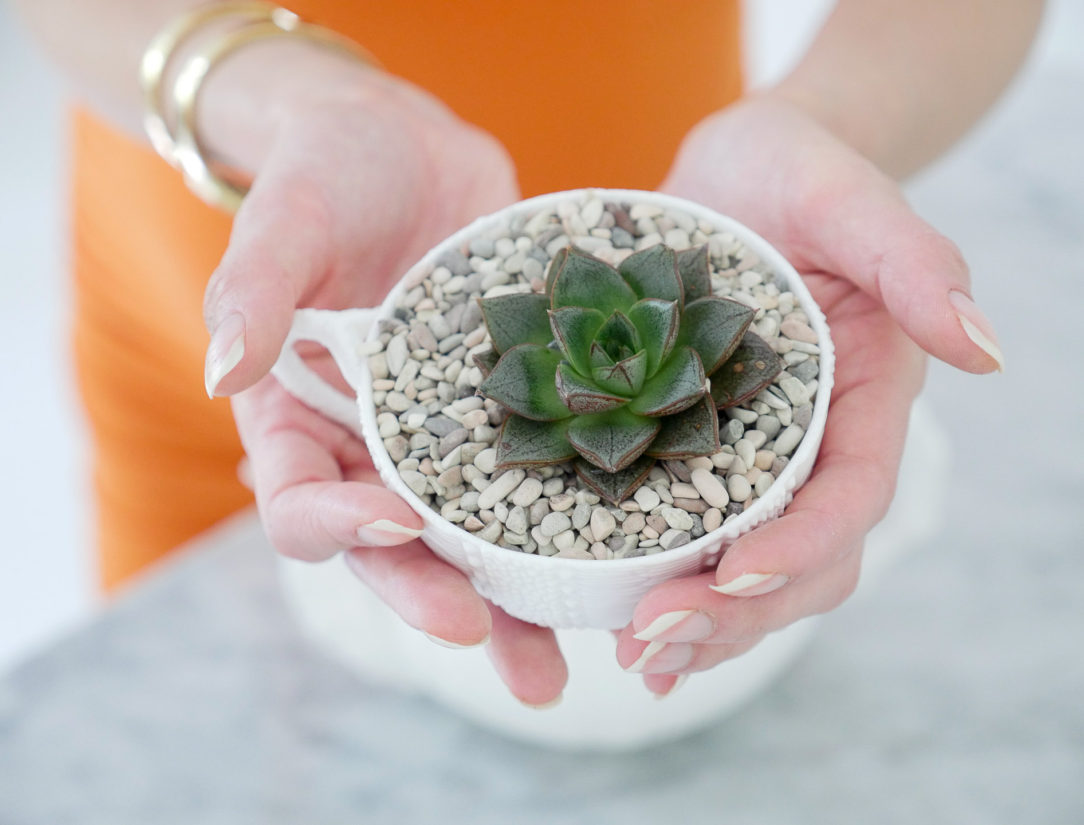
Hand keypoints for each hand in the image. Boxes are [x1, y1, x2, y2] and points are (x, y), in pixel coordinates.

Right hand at [204, 62, 567, 705]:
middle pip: (390, 547)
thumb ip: (253, 291)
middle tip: (480, 636)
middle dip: (430, 596)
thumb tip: (222, 371)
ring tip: (552, 672)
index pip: (300, 497)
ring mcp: (441, 439)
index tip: (397, 521)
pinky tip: (617, 571)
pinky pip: (534, 482)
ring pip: (468, 541)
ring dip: (505, 606)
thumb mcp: (286, 217)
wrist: (402, 144)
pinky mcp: (508, 415)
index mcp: (299, 418)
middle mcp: (369, 447)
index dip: (339, 523)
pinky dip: (568, 531)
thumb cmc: (325, 171)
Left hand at [618, 96, 1003, 694]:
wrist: (740, 171)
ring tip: (640, 659)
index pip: (850, 494)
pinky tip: (622, 634)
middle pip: (801, 558)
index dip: (802, 545)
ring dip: (703, 625)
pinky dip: (668, 591)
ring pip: (751, 569)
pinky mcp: (697, 452)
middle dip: (738, 612)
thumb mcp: (850, 198)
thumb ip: (916, 264)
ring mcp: (756, 457)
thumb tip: (987, 350)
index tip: (735, 575)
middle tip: (656, 641)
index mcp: (865, 397)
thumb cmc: (800, 173)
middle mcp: (817, 443)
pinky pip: (693, 538)